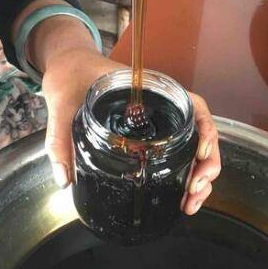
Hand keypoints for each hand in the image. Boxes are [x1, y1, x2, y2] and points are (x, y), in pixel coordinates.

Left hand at [42, 48, 219, 215]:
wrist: (67, 66)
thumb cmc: (72, 74)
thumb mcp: (64, 103)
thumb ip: (61, 138)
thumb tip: (65, 178)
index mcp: (151, 91)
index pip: (194, 105)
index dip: (206, 129)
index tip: (202, 153)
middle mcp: (161, 107)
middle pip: (200, 133)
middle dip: (207, 163)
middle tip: (195, 188)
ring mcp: (157, 123)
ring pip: (192, 148)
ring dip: (200, 175)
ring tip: (191, 202)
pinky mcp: (147, 136)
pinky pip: (177, 153)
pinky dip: (185, 175)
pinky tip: (182, 195)